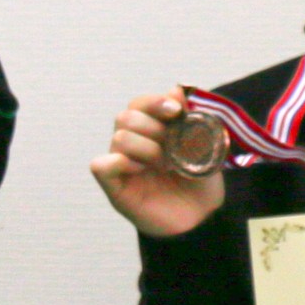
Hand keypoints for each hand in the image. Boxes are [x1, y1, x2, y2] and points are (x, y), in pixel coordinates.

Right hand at [90, 87, 226, 237]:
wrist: (202, 216)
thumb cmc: (200, 181)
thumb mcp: (204, 145)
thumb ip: (190, 116)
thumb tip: (176, 88)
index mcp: (150, 130)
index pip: (139, 104)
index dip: (155, 102)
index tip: (176, 111)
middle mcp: (132, 143)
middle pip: (126, 117)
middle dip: (155, 129)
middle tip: (174, 148)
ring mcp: (121, 164)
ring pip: (120, 138)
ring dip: (147, 149)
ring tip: (165, 166)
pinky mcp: (114, 186)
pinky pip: (100, 165)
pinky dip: (120, 163)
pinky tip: (141, 172)